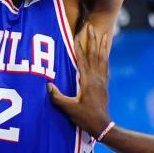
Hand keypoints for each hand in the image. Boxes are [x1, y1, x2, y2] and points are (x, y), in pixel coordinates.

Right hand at [48, 22, 110, 137]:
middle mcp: (96, 78)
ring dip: (102, 45)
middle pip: (94, 54)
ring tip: (103, 34)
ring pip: (102, 59)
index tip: (76, 35)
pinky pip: (105, 66)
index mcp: (87, 81)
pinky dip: (106, 57)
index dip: (78, 47)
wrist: (102, 126)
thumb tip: (47, 85)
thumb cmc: (85, 117)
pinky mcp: (105, 85)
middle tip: (92, 26)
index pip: (82, 60)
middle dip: (92, 39)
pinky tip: (106, 53)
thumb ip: (58, 97)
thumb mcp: (69, 109)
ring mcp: (102, 81)